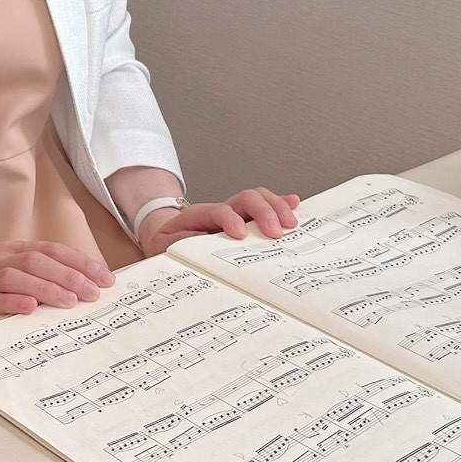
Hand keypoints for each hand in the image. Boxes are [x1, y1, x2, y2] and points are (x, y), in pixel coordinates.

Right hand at [0, 237, 114, 337]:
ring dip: (46, 288)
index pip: (52, 250)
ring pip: (17, 276)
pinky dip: (14, 302)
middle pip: (37, 260)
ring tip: (69, 301)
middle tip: (92, 293)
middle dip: (69, 275)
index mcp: (14, 251)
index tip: (104, 278)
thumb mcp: (21, 282)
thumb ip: (47, 280)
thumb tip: (90, 288)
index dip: (80, 262)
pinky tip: (31, 308)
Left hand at [138, 188, 300, 255]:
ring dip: (277, 207)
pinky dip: (282, 205)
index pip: (218, 211)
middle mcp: (222, 211)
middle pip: (246, 198)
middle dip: (264, 211)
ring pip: (258, 198)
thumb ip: (182, 252)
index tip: (239, 235)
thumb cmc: (170, 246)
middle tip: (276, 232)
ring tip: (291, 223)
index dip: (230, 220)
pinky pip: (266, 207)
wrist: (164, 236)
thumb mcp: (169, 250)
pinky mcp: (246, 219)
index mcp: (199, 217)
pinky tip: (296, 206)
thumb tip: (193, 263)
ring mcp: (236, 212)